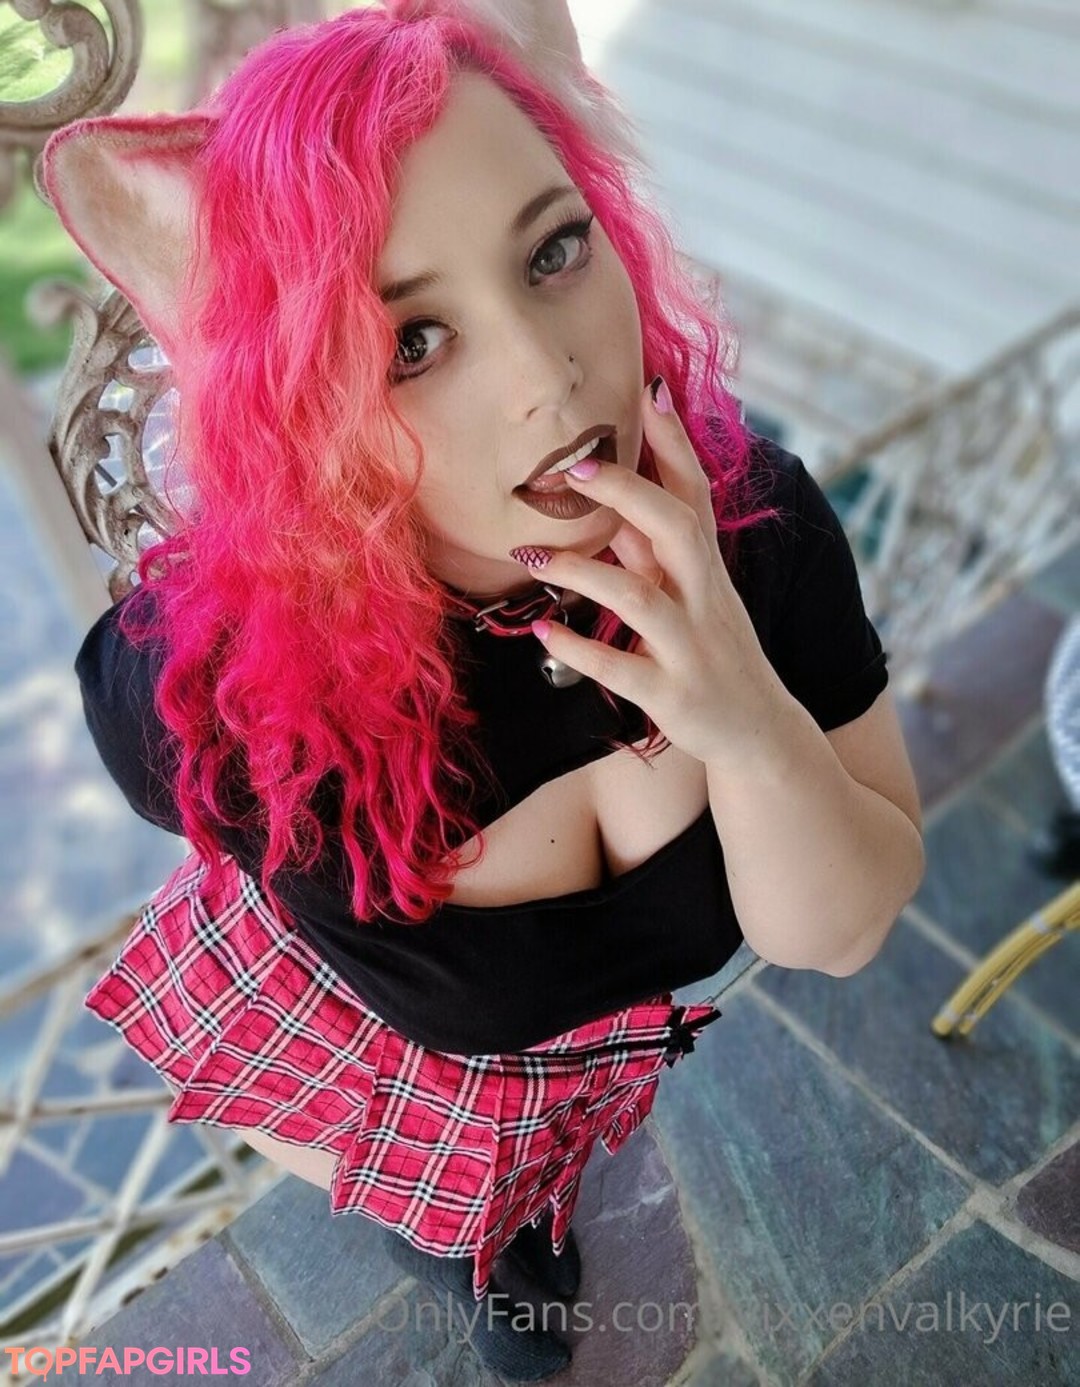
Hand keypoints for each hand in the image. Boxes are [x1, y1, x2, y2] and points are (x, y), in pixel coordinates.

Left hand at [519, 379, 793, 767]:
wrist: (757, 730)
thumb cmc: (714, 648)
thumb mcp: (691, 592)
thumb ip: (652, 548)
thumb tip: (610, 494)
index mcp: (708, 568)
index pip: (695, 493)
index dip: (675, 443)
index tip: (650, 389)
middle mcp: (704, 599)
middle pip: (677, 530)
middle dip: (630, 493)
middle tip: (575, 469)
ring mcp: (689, 647)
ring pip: (638, 598)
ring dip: (582, 573)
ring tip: (532, 556)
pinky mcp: (671, 694)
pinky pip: (619, 668)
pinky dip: (578, 649)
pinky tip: (543, 632)